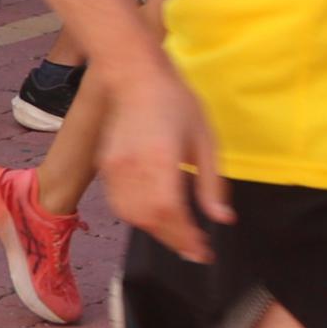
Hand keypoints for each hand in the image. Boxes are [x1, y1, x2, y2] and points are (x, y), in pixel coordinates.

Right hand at [96, 60, 227, 263]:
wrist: (135, 75)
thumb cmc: (176, 102)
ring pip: (131, 216)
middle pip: (150, 219)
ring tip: (176, 235)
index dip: (186, 238)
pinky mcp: (104, 166)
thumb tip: (222, 219)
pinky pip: (119, 204)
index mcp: (160, 159)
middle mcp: (132, 167)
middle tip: (194, 249)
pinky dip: (137, 217)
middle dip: (173, 240)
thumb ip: (211, 183)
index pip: (171, 212)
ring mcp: (114, 168)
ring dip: (155, 231)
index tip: (203, 252)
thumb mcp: (205, 140)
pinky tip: (153, 216)